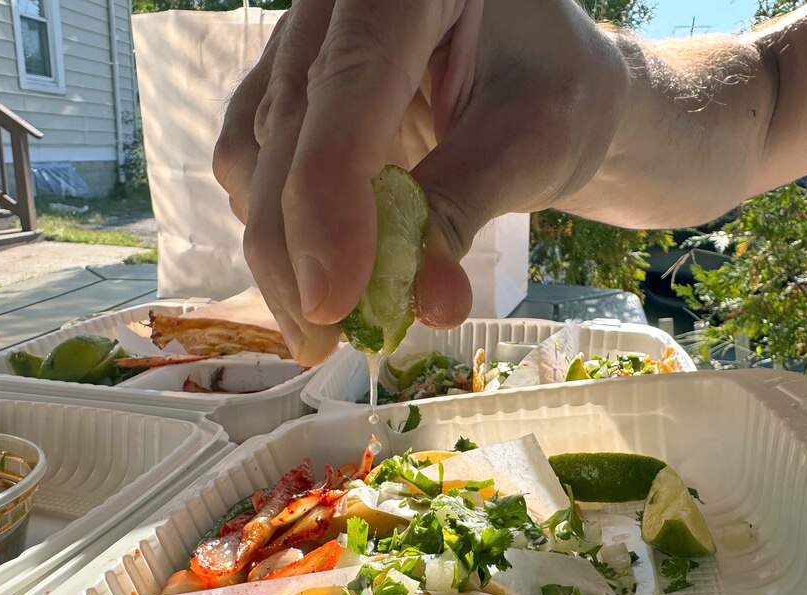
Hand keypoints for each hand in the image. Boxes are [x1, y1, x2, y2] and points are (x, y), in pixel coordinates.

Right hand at [213, 0, 626, 364]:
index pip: (350, 81)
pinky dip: (276, 226)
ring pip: (253, 152)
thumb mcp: (533, 142)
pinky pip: (250, 160)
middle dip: (295, 248)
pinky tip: (317, 270)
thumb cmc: (555, 94)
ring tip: (326, 324)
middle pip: (286, 126)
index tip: (333, 301)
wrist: (543, 76)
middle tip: (323, 342)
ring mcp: (301, 39)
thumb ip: (465, 209)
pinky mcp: (285, 85)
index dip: (331, 195)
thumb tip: (426, 307)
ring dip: (278, 250)